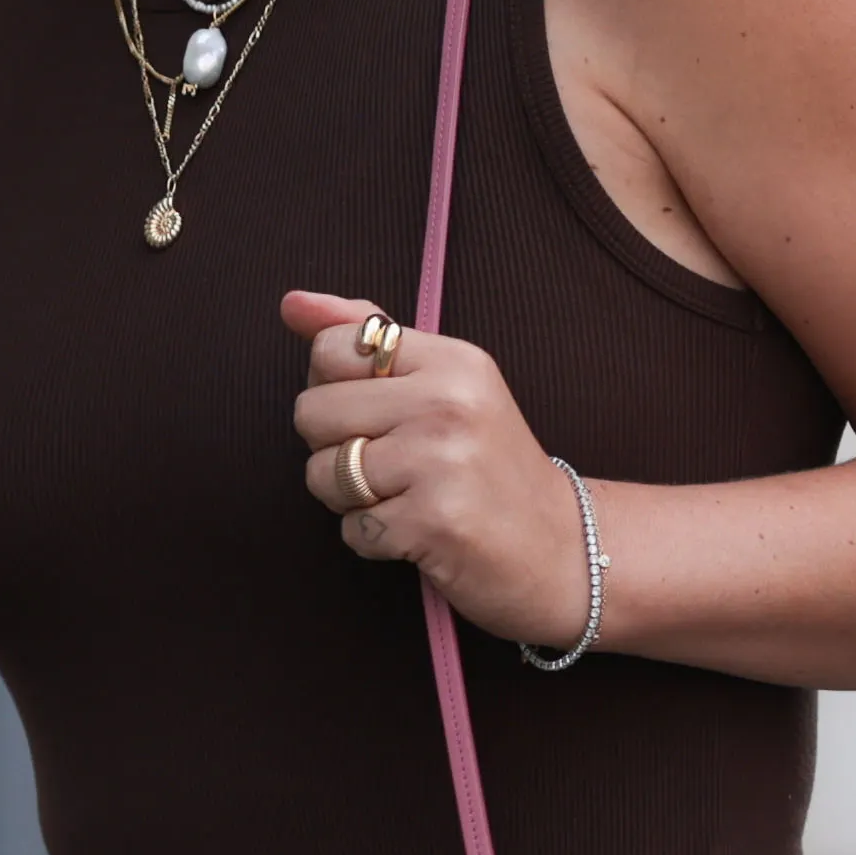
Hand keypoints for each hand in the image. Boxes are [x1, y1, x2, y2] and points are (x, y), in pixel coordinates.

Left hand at [288, 294, 581, 647]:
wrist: (563, 550)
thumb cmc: (491, 467)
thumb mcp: (447, 383)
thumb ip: (369, 336)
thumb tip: (292, 304)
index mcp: (452, 358)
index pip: (331, 349)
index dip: (334, 388)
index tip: (381, 412)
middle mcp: (448, 401)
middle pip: (312, 411)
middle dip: (334, 447)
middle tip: (394, 465)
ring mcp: (441, 461)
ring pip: (324, 473)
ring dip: (350, 500)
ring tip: (406, 499)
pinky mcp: (433, 521)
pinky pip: (352, 529)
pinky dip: (375, 540)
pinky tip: (420, 533)